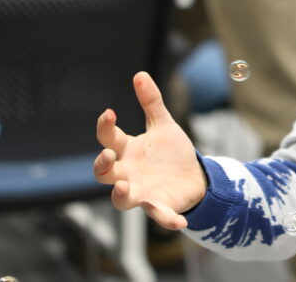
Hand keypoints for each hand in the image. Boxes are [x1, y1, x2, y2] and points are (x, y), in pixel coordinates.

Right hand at [94, 71, 207, 229]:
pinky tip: (179, 221)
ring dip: (120, 194)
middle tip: (109, 156)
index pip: (107, 139)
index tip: (109, 113)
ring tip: (124, 186)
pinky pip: (159, 216)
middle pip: (103, 173)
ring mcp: (141, 192)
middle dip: (102, 165)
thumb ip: (151, 102)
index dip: (104, 127)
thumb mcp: (163, 124)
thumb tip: (139, 74)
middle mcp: (128, 173)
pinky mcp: (160, 206)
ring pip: (120, 200)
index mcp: (127, 150)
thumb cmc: (171, 151)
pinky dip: (167, 220)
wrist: (193, 176)